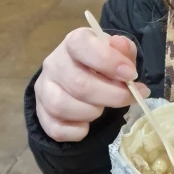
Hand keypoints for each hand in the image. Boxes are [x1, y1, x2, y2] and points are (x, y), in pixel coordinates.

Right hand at [35, 28, 146, 142]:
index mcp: (73, 42)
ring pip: (62, 106)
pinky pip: (55, 129)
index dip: (108, 60)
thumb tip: (121, 46)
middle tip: (129, 98)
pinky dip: (76, 131)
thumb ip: (124, 50)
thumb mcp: (118, 52)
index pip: (81, 45)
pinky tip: (87, 125)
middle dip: (110, 95)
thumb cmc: (103, 63)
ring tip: (103, 108)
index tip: (131, 74)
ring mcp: (44, 88)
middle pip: (78, 83)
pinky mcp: (41, 112)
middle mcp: (53, 63)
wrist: (82, 77)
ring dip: (91, 112)